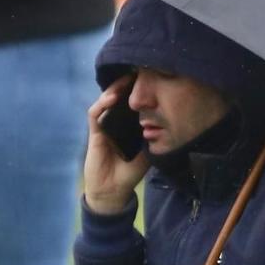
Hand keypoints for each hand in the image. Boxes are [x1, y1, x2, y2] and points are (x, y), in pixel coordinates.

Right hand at [83, 76, 147, 214]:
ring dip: (114, 90)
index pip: (132, 103)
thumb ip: (154, 137)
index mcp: (128, 126)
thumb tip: (170, 121)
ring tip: (125, 81)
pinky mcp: (94, 133)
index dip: (138, 91)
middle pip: (118, 98)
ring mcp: (103, 127)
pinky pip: (95, 114)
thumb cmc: (131, 172)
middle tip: (137, 73)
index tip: (149, 80)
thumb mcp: (149, 152)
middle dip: (126, 85)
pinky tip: (112, 98)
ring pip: (105, 102)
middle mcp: (115, 123)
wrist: (113, 190)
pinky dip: (102, 104)